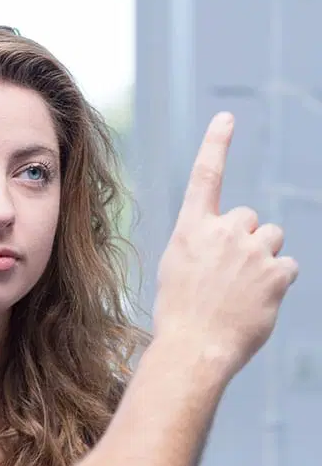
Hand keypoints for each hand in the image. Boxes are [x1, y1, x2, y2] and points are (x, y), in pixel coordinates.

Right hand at [153, 112, 297, 378]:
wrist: (194, 347)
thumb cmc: (180, 311)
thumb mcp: (178, 268)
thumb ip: (204, 243)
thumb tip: (235, 240)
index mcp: (191, 229)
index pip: (205, 177)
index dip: (216, 145)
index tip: (227, 118)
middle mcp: (222, 232)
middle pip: (249, 219)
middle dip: (246, 240)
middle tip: (231, 274)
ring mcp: (251, 250)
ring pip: (272, 239)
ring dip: (264, 259)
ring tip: (244, 290)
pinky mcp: (275, 272)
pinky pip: (287, 267)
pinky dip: (277, 283)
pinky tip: (258, 302)